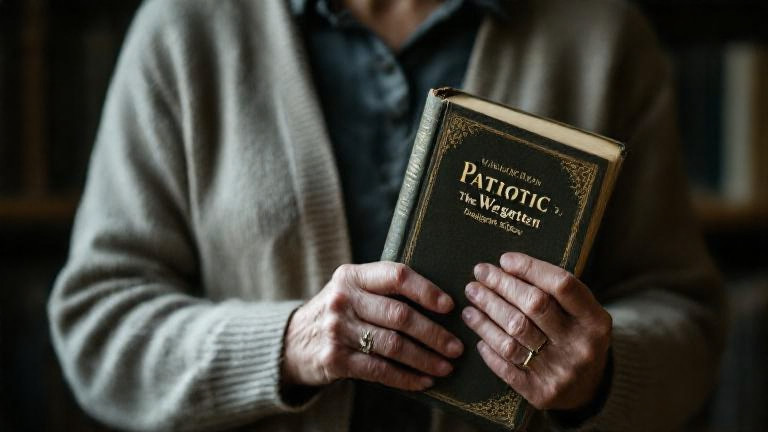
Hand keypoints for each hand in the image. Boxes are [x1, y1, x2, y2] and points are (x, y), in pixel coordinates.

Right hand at [282, 261, 463, 390]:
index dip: (427, 291)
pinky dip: (406, 378)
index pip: (396, 276)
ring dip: (425, 359)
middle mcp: (342, 299)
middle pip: (399, 315)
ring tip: (446, 366)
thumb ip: (384, 290)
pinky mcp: (334, 359)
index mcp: (352, 276)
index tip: (450, 306)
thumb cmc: (339, 312)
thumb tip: (441, 304)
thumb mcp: (352, 290)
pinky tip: (424, 381)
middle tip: (456, 347)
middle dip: (434, 334)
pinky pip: (379, 370)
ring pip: (393, 346)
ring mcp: (336, 330)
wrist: (292, 341)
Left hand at [461, 252, 611, 410]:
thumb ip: (555, 293)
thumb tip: (507, 266)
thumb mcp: (583, 315)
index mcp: (595, 321)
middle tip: (479, 273)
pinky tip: (477, 333)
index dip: (530, 268)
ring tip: (471, 299)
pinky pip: (506, 366)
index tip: (504, 260)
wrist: (588, 391)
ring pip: (514, 333)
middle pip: (534, 306)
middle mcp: (580, 345)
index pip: (561, 284)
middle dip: (501, 285)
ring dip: (486, 313)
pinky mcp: (541, 392)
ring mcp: (561, 371)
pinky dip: (488, 347)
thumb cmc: (576, 339)